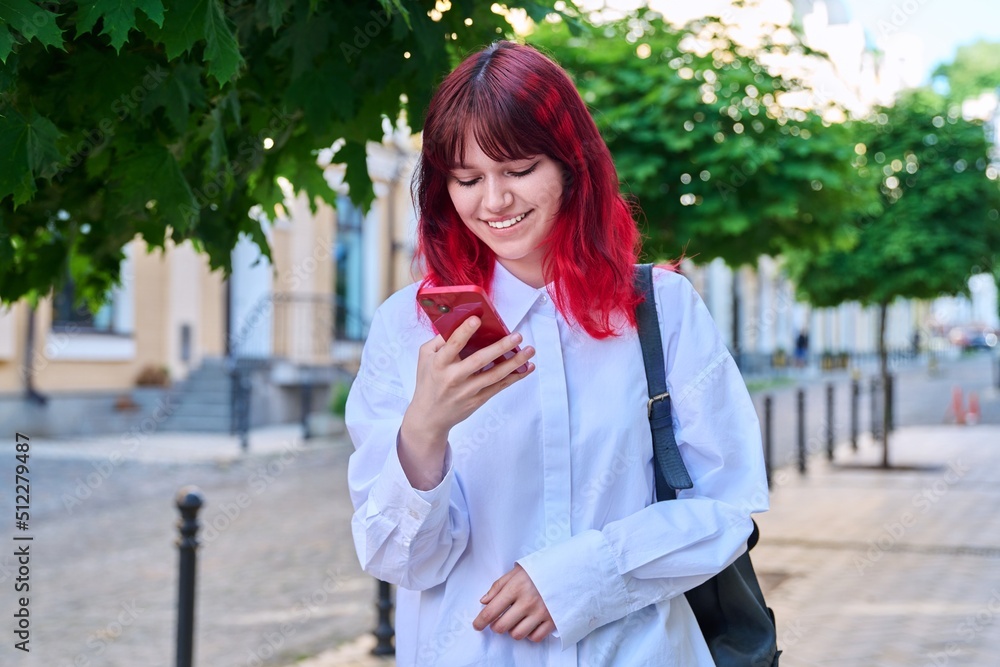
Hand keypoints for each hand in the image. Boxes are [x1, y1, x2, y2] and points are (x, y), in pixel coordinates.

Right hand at [398, 316, 534, 488]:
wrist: (429, 417)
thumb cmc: (428, 381)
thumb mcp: (425, 358)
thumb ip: (439, 341)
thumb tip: (459, 323)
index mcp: (439, 364)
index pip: (452, 345)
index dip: (464, 331)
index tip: (477, 319)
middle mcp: (454, 377)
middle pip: (479, 360)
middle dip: (500, 347)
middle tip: (517, 336)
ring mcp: (467, 391)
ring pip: (494, 375)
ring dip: (514, 362)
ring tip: (530, 350)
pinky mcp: (478, 400)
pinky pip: (499, 386)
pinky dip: (514, 377)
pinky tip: (527, 367)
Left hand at [473, 564, 554, 641]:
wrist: (567, 569)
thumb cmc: (538, 570)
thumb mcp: (515, 572)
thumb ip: (498, 587)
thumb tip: (483, 602)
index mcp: (515, 588)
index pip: (491, 611)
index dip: (480, 622)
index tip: (477, 626)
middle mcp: (527, 602)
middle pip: (502, 627)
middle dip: (496, 626)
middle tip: (498, 621)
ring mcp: (541, 613)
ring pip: (517, 634)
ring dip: (513, 630)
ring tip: (516, 620)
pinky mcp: (553, 620)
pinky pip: (535, 637)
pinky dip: (529, 634)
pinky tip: (530, 624)